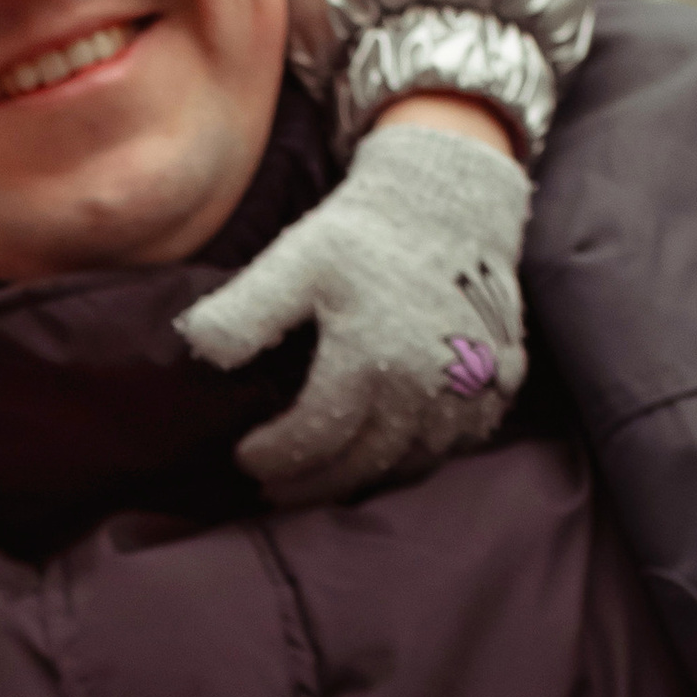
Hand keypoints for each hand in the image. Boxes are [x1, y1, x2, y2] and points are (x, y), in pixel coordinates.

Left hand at [176, 120, 529, 506]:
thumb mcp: (296, 259)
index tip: (244, 458)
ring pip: (407, 463)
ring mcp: (469, 391)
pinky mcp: (496, 387)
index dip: (274, 458)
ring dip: (360, 477)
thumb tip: (200, 354)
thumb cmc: (365, 234)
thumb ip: (245, 310)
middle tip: (276, 489)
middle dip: (311, 483)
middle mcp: (427, 385)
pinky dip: (412, 459)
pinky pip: (452, 447)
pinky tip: (379, 454)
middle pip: (361, 463)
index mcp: (372, 358)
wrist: (451, 206)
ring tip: (320, 477)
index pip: (315, 436)